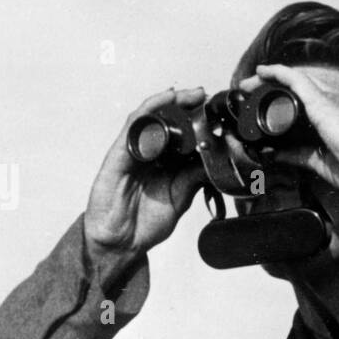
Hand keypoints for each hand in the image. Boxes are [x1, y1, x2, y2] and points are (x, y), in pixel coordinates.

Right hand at [84, 87, 206, 259]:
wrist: (121, 244)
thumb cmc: (145, 222)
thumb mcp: (180, 197)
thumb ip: (195, 177)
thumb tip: (217, 159)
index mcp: (165, 162)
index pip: (183, 133)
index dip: (200, 121)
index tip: (219, 113)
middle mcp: (150, 153)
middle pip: (168, 120)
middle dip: (188, 105)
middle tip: (207, 97)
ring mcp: (134, 151)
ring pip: (151, 117)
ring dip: (171, 102)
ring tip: (191, 94)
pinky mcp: (119, 154)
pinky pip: (133, 126)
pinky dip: (149, 110)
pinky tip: (164, 101)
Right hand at [246, 64, 338, 200]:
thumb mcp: (325, 107)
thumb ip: (303, 89)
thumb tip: (279, 72)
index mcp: (326, 98)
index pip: (293, 81)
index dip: (272, 76)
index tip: (251, 78)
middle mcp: (321, 116)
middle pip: (288, 104)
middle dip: (266, 101)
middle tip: (245, 99)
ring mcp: (319, 139)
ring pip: (288, 130)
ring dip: (269, 129)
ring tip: (250, 125)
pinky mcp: (319, 160)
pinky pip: (292, 155)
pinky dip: (278, 154)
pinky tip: (267, 154)